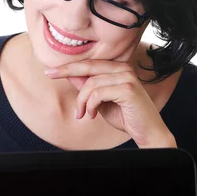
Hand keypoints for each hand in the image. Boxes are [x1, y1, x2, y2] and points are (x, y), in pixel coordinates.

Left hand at [44, 60, 176, 148]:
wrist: (147, 132)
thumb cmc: (125, 116)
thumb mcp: (101, 100)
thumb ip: (88, 87)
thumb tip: (69, 74)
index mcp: (118, 68)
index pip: (89, 63)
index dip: (68, 66)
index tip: (50, 71)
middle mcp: (123, 68)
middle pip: (88, 66)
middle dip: (66, 71)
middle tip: (49, 76)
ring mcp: (127, 77)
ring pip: (91, 83)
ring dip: (82, 101)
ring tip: (82, 114)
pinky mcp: (127, 89)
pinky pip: (98, 93)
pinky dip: (90, 105)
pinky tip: (92, 115)